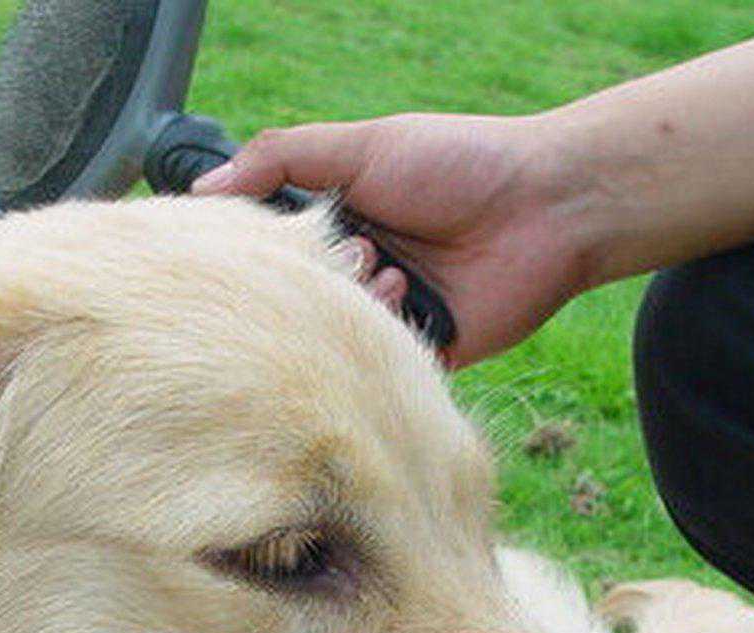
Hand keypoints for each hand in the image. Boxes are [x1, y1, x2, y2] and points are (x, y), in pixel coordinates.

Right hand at [193, 114, 592, 366]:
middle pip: (291, 296)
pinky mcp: (413, 354)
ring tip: (383, 263)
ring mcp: (382, 315)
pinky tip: (406, 292)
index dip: (254, 251)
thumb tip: (204, 188)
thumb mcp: (362, 147)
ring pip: (327, 332)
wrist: (549, 207)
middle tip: (342, 245)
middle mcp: (353, 271)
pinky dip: (380, 332)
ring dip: (349, 298)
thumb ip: (280, 159)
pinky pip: (370, 366)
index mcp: (334, 221)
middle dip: (306, 276)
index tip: (246, 247)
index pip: (269, 248)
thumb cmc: (461, 165)